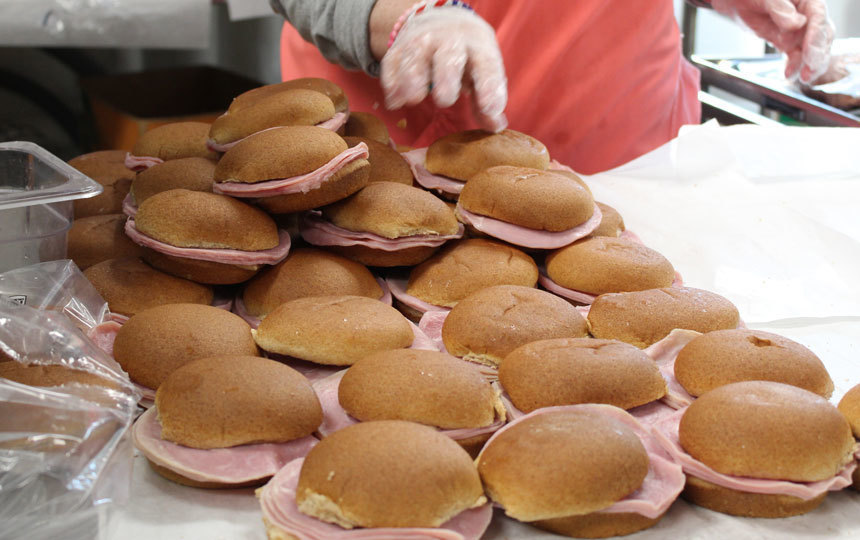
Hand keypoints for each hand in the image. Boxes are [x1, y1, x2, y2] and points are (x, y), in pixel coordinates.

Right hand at [380, 6, 507, 131]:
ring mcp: (422, 42)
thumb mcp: (482, 73)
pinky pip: (392, 64)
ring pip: (415, 57)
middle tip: (444, 100)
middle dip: (446, 78)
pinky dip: (391, 83)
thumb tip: (496, 128)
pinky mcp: (399, 49)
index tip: (491, 109)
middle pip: (448, 56)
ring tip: (413, 99)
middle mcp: (451, 40)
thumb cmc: (467, 59)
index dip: (489, 87)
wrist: (442, 24)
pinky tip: (394, 102)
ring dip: (412, 79)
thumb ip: (487, 103)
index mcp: (478, 48)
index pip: (487, 66)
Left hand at [712, 0, 834, 82]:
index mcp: (807, 0)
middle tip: (810, 68)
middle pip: (820, 36)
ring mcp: (798, 31)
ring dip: (810, 65)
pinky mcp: (787, 43)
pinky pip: (795, 56)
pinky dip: (794, 66)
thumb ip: (780, 9)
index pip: (817, 18)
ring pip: (811, 49)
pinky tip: (789, 75)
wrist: (736, 2)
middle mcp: (806, 16)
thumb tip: (796, 23)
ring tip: (804, 77)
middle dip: (818, 54)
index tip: (811, 51)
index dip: (816, 36)